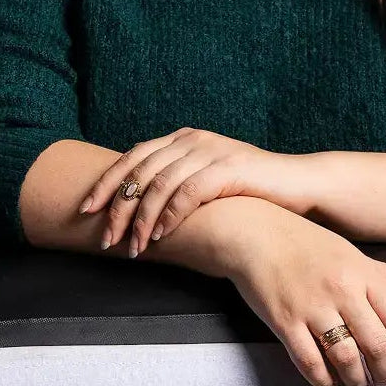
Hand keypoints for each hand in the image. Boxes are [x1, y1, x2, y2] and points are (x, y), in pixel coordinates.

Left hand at [78, 127, 312, 256]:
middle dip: (118, 208)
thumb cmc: (249, 189)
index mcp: (183, 138)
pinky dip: (170, 215)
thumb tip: (135, 208)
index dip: (106, 182)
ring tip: (135, 248)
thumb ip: (176, 182)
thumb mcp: (207, 178)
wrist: (298, 184)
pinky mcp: (228, 168)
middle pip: (141, 171)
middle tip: (107, 240)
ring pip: (160, 184)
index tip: (87, 210)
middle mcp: (193, 139)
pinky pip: (188, 192)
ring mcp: (211, 151)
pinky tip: (161, 236)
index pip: (133, 156)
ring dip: (142, 220)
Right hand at [221, 204, 385, 385]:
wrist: (255, 234)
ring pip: (346, 358)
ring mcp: (312, 307)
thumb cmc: (306, 244)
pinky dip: (323, 379)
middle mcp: (341, 290)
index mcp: (362, 273)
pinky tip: (329, 381)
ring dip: (358, 381)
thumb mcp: (354, 255)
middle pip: (377, 344)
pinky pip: (309, 362)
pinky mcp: (285, 322)